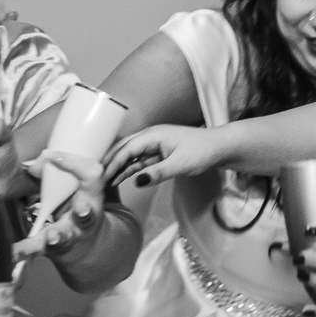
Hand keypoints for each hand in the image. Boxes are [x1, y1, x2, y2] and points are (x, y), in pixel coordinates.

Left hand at [14, 150, 106, 261]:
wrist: (83, 242)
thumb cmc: (76, 204)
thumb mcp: (72, 187)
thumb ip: (55, 173)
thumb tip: (34, 163)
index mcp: (91, 196)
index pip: (92, 176)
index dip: (75, 164)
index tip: (53, 155)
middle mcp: (84, 219)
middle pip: (88, 215)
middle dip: (85, 211)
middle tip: (81, 209)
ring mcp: (70, 235)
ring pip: (65, 236)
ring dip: (57, 236)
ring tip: (51, 237)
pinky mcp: (52, 248)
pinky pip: (37, 248)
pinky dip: (24, 250)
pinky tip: (13, 252)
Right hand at [104, 124, 220, 187]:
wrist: (219, 148)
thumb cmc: (202, 152)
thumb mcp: (180, 165)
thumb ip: (157, 173)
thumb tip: (136, 181)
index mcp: (153, 135)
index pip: (126, 149)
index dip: (112, 162)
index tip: (101, 176)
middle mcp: (150, 137)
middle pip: (123, 149)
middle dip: (109, 162)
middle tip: (95, 177)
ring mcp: (154, 145)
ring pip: (130, 156)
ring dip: (118, 167)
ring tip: (105, 181)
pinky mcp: (158, 153)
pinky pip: (139, 161)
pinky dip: (129, 169)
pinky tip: (121, 178)